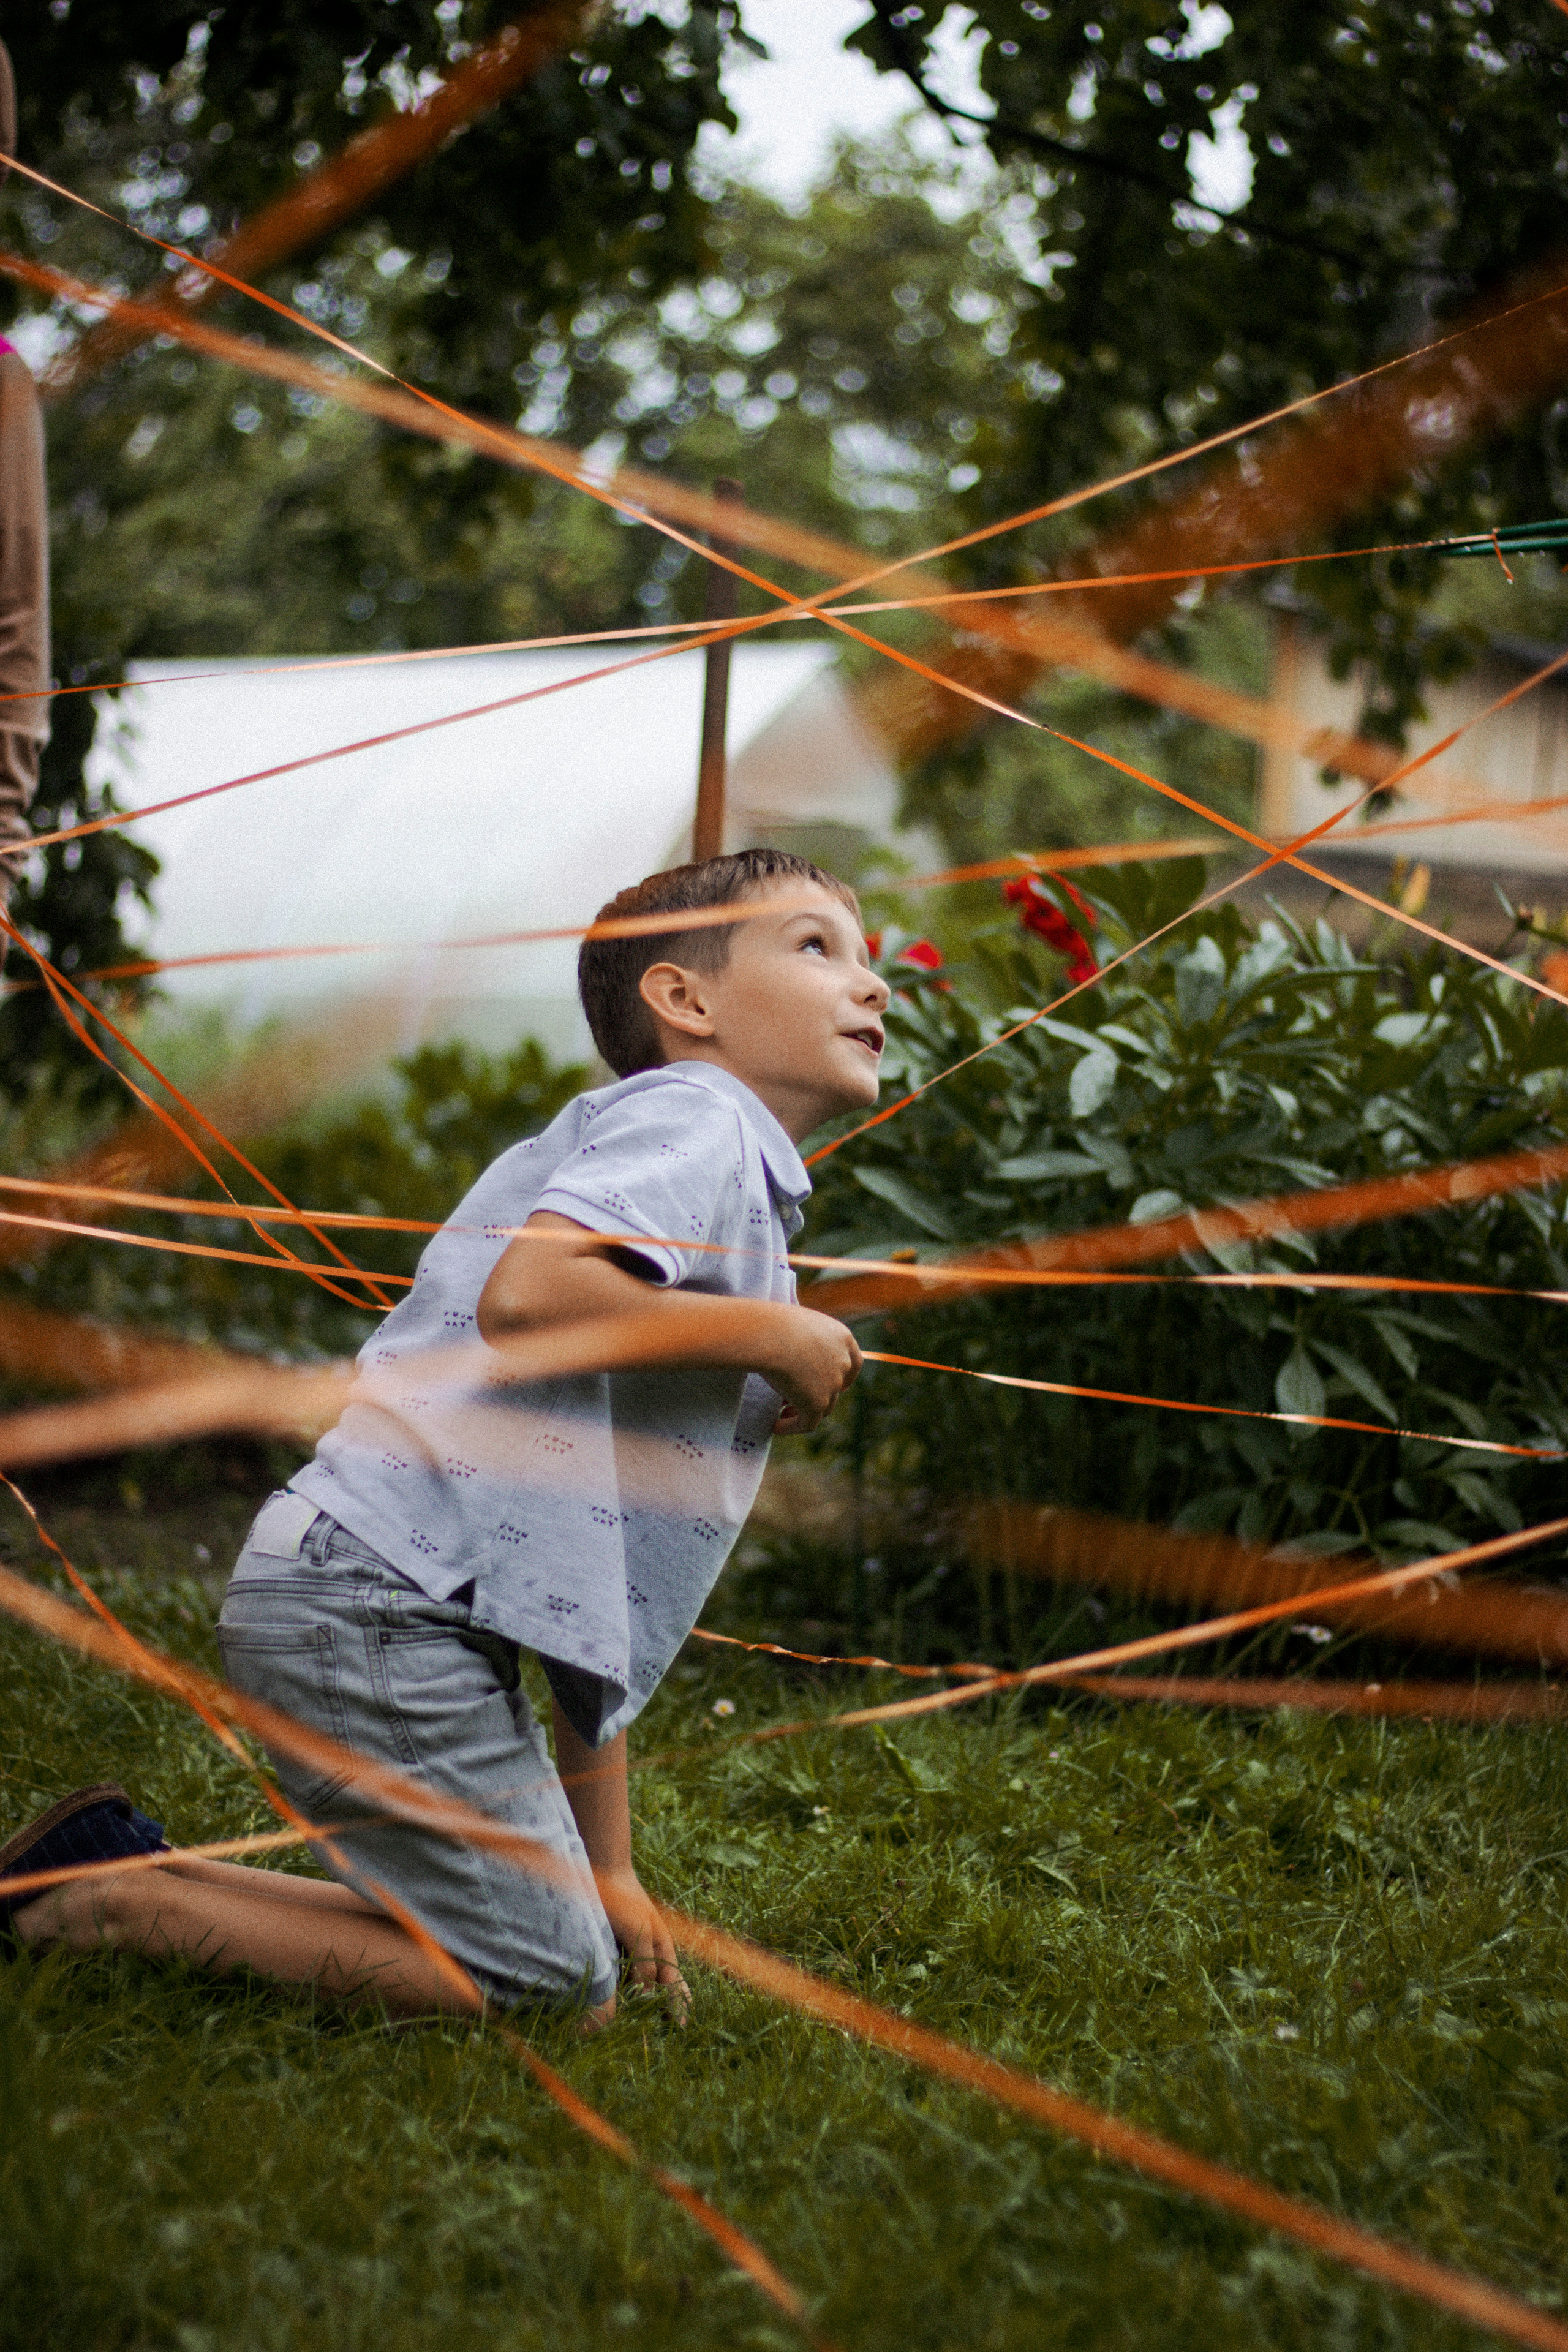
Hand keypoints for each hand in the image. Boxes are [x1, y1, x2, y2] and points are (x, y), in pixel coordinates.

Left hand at [595, 1862, 689, 2023]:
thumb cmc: (626, 1903)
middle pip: (667, 1983)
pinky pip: (632, 1970)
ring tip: (656, 2018)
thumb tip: (646, 1994)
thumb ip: (644, 1965)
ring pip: (651, 1978)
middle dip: (670, 2004)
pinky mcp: (624, 1944)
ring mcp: (640, 1946)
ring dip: (653, 1997)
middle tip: (673, 2028)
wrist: (610, 1873)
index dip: (677, 2004)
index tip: (680, 2026)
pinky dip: (633, 1984)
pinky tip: (628, 1996)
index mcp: (664, 1947)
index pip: (674, 1984)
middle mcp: (654, 1949)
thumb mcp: (639, 1935)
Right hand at [763, 1306, 861, 1434]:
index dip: (845, 1376)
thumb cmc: (774, 1323)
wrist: (769, 1334)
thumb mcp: (798, 1324)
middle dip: (817, 1394)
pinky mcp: (817, 1404)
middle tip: (794, 1396)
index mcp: (843, 1338)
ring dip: (804, 1411)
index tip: (832, 1384)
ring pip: (822, 1407)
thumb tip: (792, 1354)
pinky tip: (775, 1426)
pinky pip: (806, 1423)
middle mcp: (843, 1362)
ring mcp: (832, 1385)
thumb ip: (805, 1339)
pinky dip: (791, 1427)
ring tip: (782, 1413)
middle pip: (836, 1387)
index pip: (854, 1362)